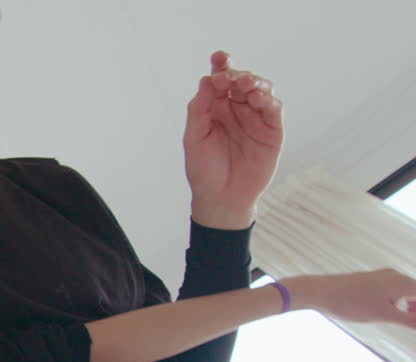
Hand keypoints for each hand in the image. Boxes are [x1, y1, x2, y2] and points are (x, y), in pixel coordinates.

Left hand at [184, 50, 283, 229]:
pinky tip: (258, 99)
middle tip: (230, 79)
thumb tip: (205, 79)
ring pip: (261, 90)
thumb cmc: (204, 169)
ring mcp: (256, 118)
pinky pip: (274, 109)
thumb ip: (199, 108)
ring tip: (246, 85)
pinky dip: (268, 101)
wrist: (220, 197)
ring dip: (255, 83)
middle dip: (237, 75)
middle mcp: (237, 109)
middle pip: (242, 81)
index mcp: (216, 107)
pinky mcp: (272, 131)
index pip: (221, 80)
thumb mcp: (194, 137)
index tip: (220, 57)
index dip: (222, 65)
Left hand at [286, 270, 415, 328]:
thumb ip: (410, 320)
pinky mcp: (370, 280)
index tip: (410, 322)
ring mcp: (382, 276)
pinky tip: (384, 311)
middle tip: (409, 324)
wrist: (320, 292)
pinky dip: (395, 302)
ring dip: (407, 305)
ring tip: (398, 319)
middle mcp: (394, 275)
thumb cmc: (350, 303)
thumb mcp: (384, 315)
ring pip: (404, 291)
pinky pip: (391, 290)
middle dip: (414, 309)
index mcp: (402, 282)